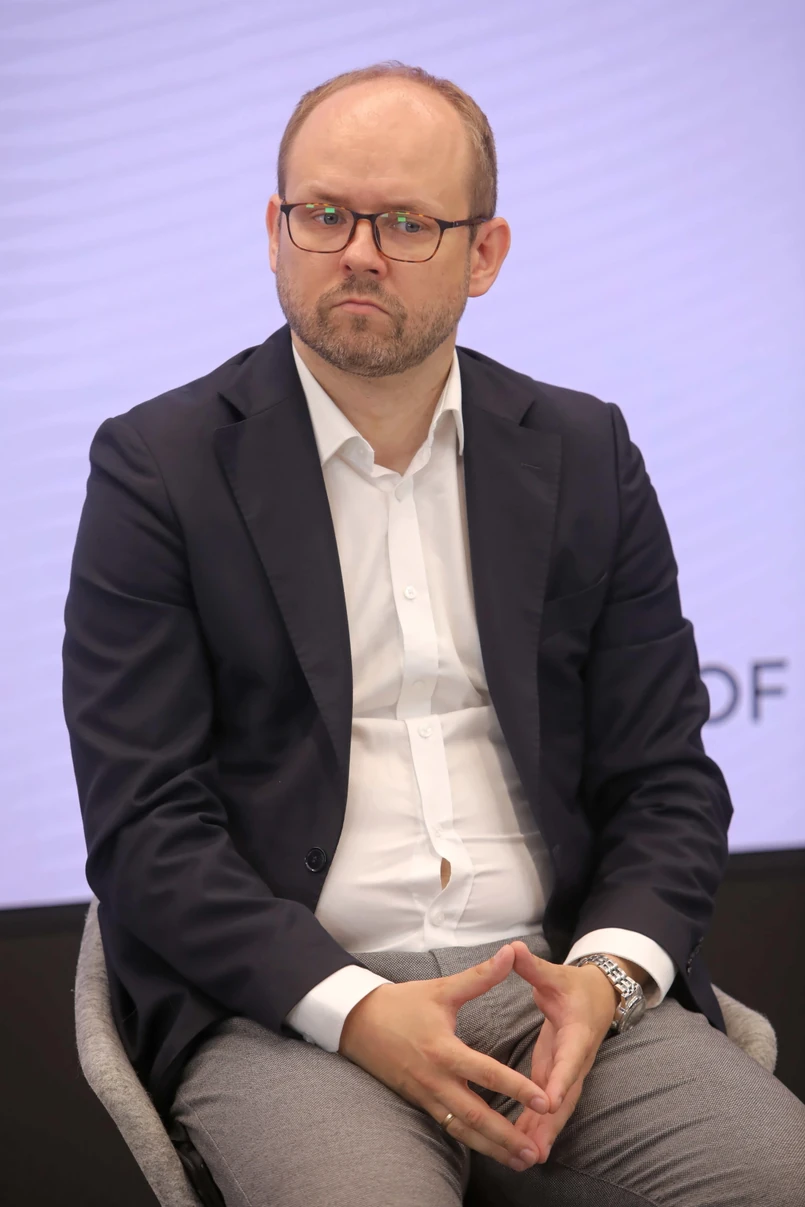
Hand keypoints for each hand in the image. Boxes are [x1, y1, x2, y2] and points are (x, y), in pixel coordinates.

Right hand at [339, 944, 550, 1172]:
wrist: (355, 1021)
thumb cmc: (401, 1003)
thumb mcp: (441, 989)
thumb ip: (479, 976)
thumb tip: (510, 953)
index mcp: (443, 1050)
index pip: (487, 1074)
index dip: (517, 1089)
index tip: (544, 1100)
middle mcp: (435, 1080)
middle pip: (475, 1116)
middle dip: (506, 1136)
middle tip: (535, 1152)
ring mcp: (425, 1095)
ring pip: (462, 1129)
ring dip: (491, 1147)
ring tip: (520, 1160)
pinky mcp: (418, 1102)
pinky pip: (448, 1127)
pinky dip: (471, 1140)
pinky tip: (490, 1150)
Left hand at [508, 941, 619, 1162]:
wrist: (598, 999)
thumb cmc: (574, 986)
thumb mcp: (555, 974)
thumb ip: (533, 966)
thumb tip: (513, 947)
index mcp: (577, 1032)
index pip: (570, 1057)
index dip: (562, 1078)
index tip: (551, 1099)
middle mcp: (576, 1058)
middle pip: (566, 1094)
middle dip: (551, 1122)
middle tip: (534, 1149)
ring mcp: (568, 1071)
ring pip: (558, 1107)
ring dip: (544, 1132)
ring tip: (526, 1158)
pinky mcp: (557, 1077)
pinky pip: (549, 1106)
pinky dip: (538, 1126)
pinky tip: (523, 1146)